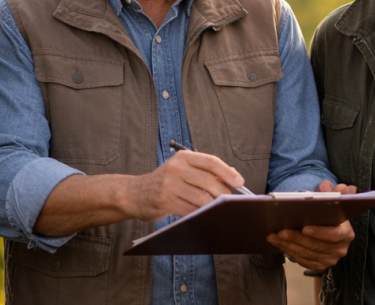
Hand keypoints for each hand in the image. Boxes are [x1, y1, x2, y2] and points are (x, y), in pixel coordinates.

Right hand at [126, 150, 243, 221]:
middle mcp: (175, 168)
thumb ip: (203, 170)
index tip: (240, 182)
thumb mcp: (181, 169)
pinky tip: (205, 216)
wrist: (134, 193)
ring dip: (214, 206)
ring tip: (222, 210)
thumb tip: (232, 176)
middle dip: (224, 192)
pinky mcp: (165, 201)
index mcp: (183, 157)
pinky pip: (190, 210)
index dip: (228, 172)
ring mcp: (169, 185)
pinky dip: (201, 214)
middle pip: (208, 180)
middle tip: (233, 201)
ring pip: (201, 197)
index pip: (210, 161)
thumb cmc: (163, 182)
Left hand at [266, 180, 357, 269]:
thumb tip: (326, 186)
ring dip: (288, 245)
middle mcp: (340, 249)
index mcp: (346, 233)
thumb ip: (331, 191)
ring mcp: (329, 259)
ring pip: (306, 254)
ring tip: (274, 236)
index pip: (334, 235)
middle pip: (316, 246)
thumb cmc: (327, 212)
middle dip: (297, 238)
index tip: (304, 227)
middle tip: (281, 231)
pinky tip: (278, 243)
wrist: (326, 226)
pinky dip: (289, 251)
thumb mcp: (331, 199)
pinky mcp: (319, 265)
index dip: (320, 232)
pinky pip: (302, 260)